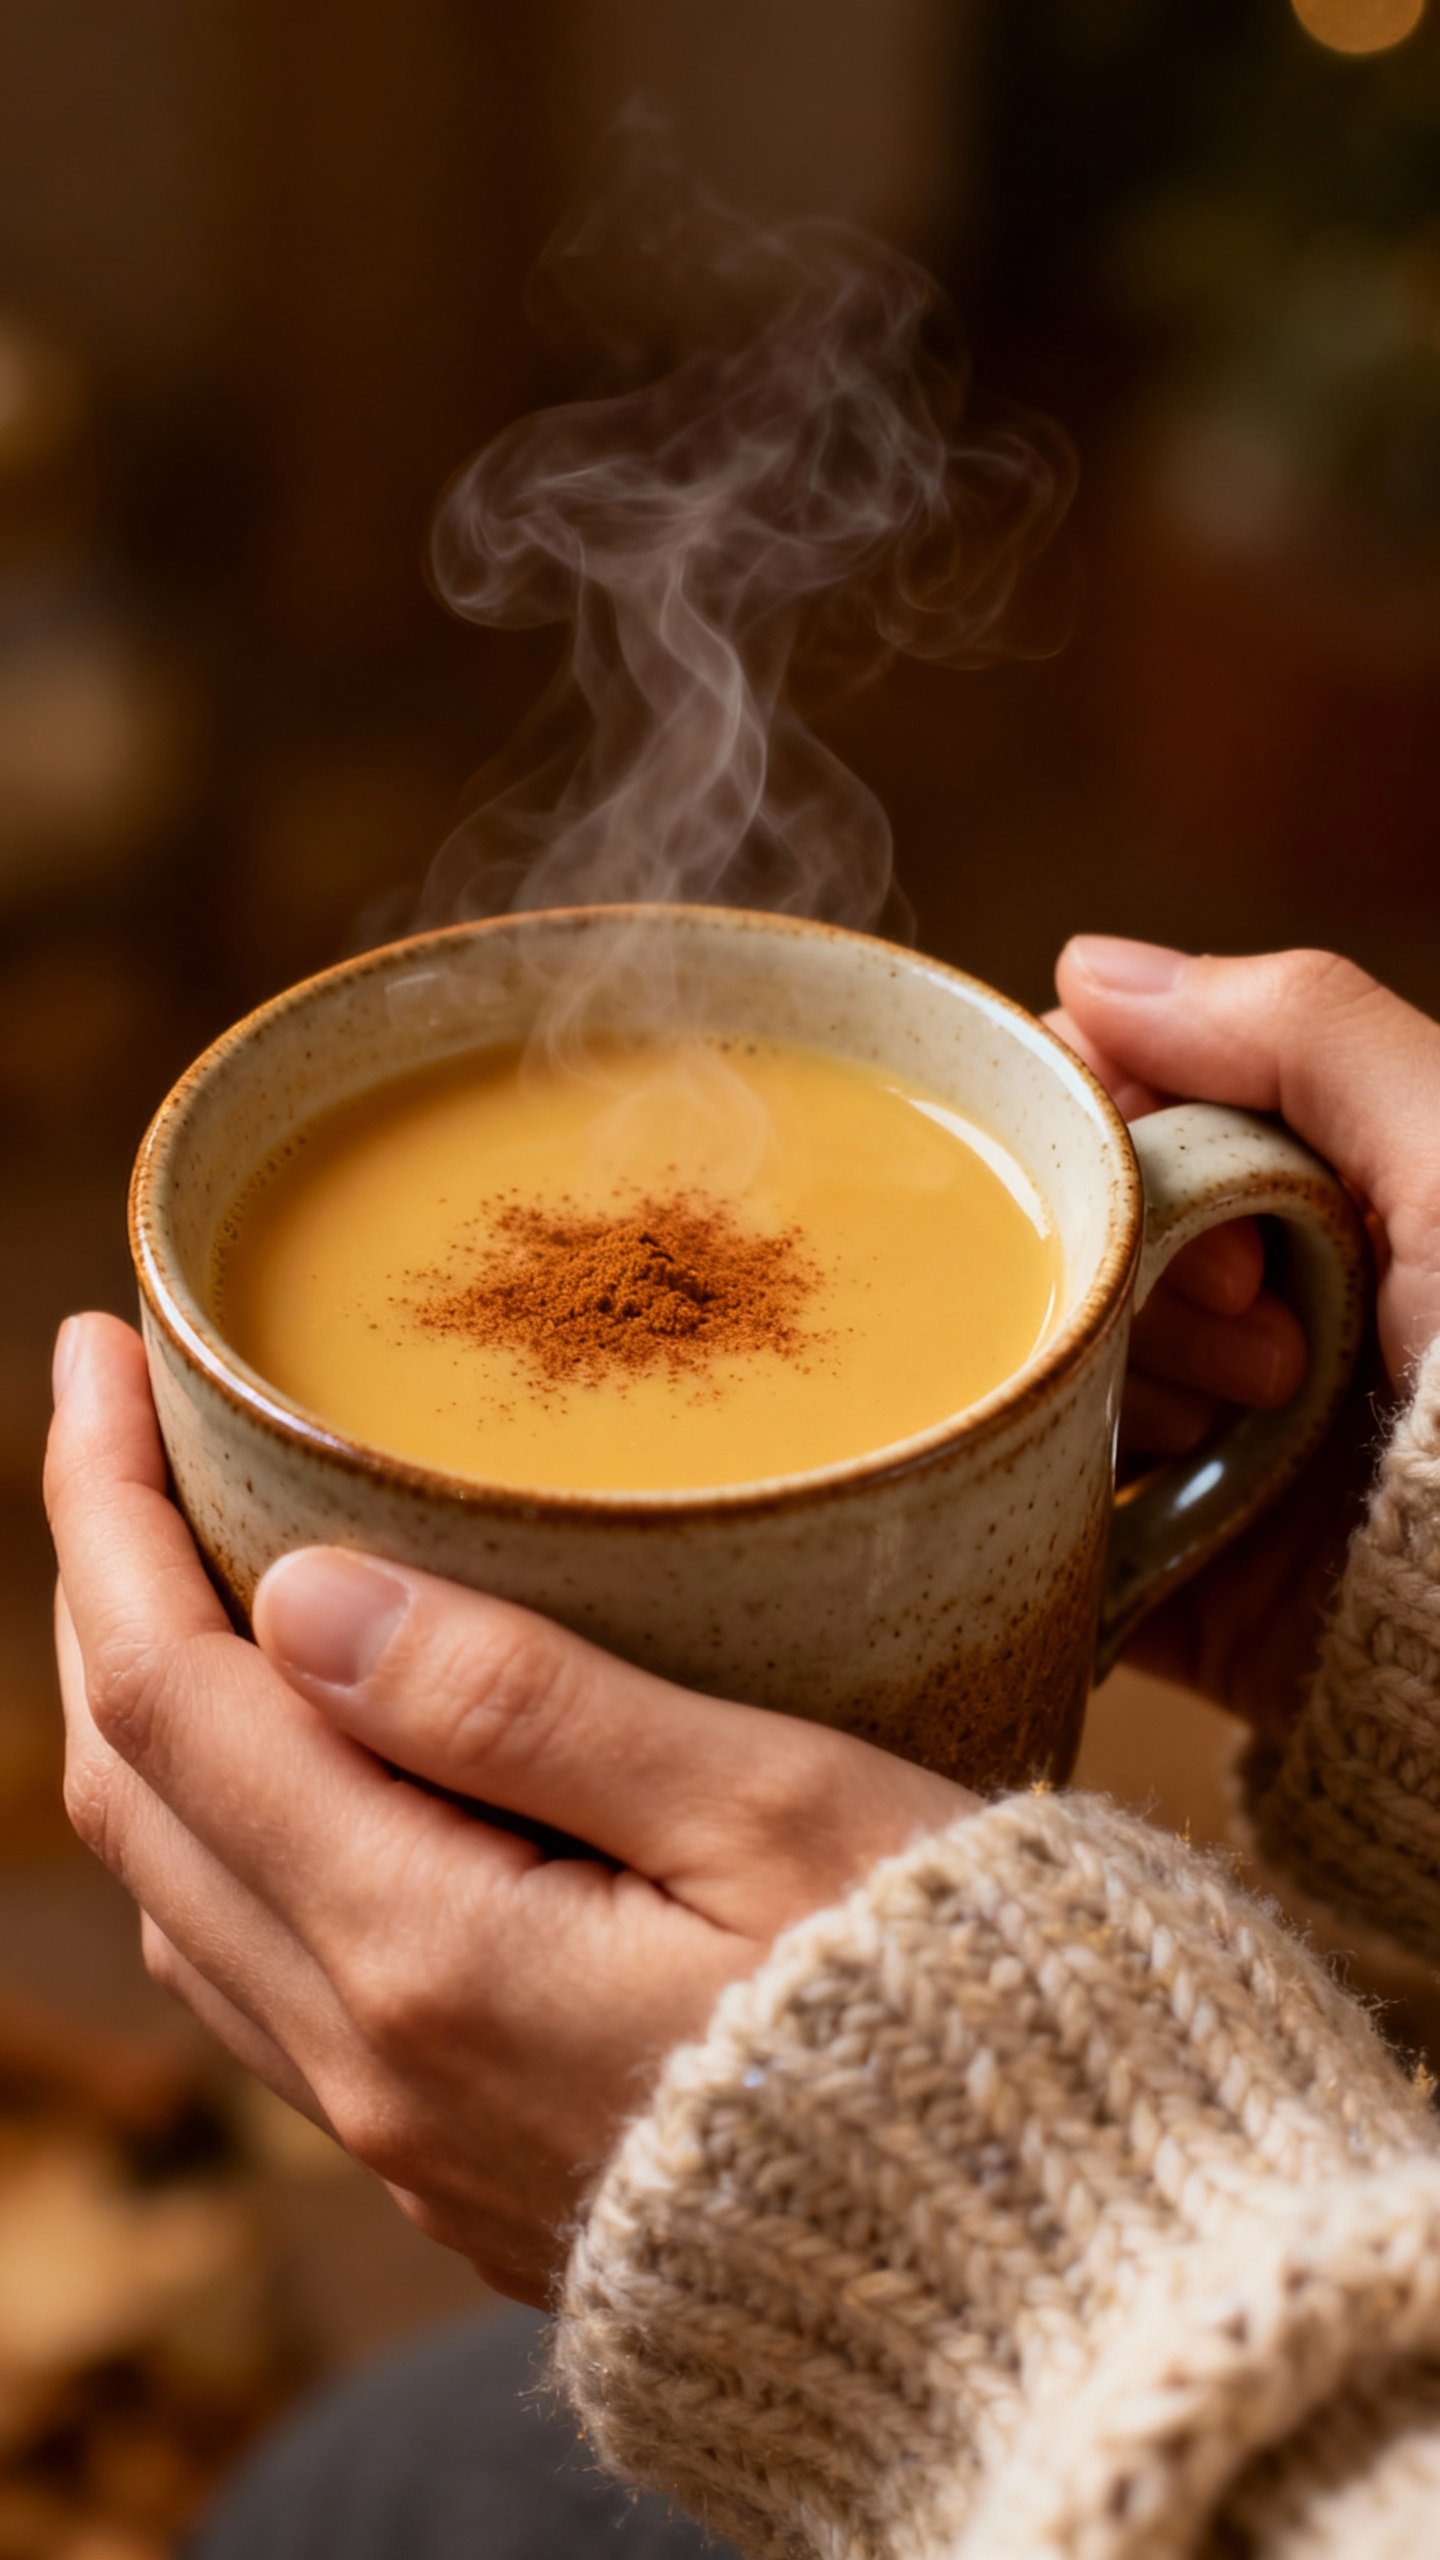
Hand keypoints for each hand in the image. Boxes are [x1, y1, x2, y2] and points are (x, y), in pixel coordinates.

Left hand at [45, 1314, 972, 2301]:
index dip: (108, 1513)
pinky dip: (229, 1834)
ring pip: (186, 1895)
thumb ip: (522, 1705)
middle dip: (102, 1592)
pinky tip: (300, 1764)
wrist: (1040, 2286)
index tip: (101, 1357)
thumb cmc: (957, 2013)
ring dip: (155, 1720)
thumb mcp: (766, 1811)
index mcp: (432, 1956)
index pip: (173, 1698)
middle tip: (125, 1428)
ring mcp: (407, 2135)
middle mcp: (376, 2065)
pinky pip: (266, 1981)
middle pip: (138, 1796)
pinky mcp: (461, 2167)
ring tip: (191, 1570)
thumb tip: (305, 1595)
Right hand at [1050, 940, 1439, 1735]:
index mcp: (1319, 1199)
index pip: (1124, 1115)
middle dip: (1148, 1287)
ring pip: (1048, 1381)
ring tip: (1242, 1447)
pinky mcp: (1174, 1585)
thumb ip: (1303, 1032)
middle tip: (1266, 1343)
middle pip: (1075, 1247)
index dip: (1124, 1147)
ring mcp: (1210, 1450)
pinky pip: (1047, 1535)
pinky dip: (1046, 1521)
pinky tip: (1100, 1511)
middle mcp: (1256, 1312)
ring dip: (1115, 1404)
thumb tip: (1086, 967)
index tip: (1219, 1220)